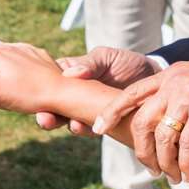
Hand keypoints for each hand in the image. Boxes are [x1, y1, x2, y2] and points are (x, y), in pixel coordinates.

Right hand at [35, 47, 155, 132]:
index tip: (37, 100)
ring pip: (70, 121)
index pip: (48, 84)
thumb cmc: (126, 62)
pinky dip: (90, 130)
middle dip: (48, 116)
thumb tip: (71, 73)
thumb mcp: (107, 57)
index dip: (40, 93)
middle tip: (46, 120)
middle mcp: (73, 95)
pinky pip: (91, 129)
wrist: (152, 78)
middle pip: (54, 106)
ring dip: (69, 125)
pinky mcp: (101, 123)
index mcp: (68, 75)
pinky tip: (94, 129)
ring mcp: (85, 111)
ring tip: (73, 126)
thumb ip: (89, 64)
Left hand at [96, 54, 188, 183]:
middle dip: (142, 150)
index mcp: (172, 74)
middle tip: (151, 170)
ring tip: (175, 178)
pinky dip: (187, 164)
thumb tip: (171, 119)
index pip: (131, 93)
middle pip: (142, 121)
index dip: (111, 112)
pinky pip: (187, 145)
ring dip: (165, 163)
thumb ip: (184, 95)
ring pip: (163, 137)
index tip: (96, 129)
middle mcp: (176, 82)